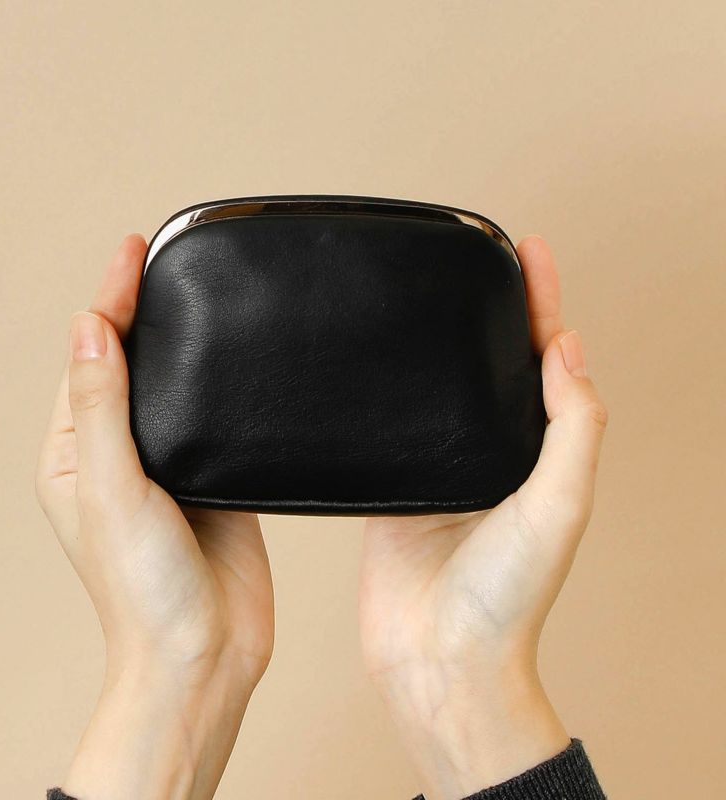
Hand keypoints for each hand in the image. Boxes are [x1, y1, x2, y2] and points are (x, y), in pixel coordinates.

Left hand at [36, 235, 274, 799]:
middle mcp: (117, 456)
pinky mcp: (212, 480)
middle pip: (127, 365)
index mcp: (76, 455)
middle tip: (160, 256)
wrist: (203, 652)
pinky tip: (231, 360)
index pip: (90, 359)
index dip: (109, 300)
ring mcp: (167, 467)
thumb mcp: (111, 490)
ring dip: (178, 341)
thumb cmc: (143, 589)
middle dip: (138, 309)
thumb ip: (102, 410)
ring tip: (193, 292)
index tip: (132, 249)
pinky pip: (211, 419)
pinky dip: (217, 384)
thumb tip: (89, 329)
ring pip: (171, 388)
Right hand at [358, 235, 607, 798]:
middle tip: (481, 256)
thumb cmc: (506, 597)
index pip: (543, 361)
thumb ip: (572, 428)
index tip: (528, 248)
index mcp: (533, 454)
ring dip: (441, 342)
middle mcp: (488, 456)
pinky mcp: (392, 487)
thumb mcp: (559, 507)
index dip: (541, 301)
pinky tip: (378, 360)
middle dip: (494, 310)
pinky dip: (390, 391)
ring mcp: (437, 469)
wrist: (438, 658)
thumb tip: (569, 346)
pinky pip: (391, 428)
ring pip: (440, 391)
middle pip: (492, 366)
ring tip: (429, 292)